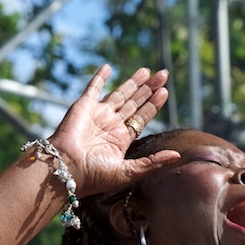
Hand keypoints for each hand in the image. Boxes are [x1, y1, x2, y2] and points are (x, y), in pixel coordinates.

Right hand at [49, 64, 180, 197]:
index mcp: (121, 140)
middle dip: (148, 89)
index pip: (141, 118)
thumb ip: (153, 162)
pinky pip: (93, 88)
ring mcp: (97, 115)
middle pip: (134, 103)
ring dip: (133, 82)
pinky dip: (99, 77)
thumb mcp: (130, 172)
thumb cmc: (96, 176)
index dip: (153, 105)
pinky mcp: (83, 106)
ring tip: (147, 71)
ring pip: (119, 94)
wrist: (67, 169)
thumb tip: (177, 155)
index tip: (165, 92)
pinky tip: (108, 67)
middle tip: (163, 75)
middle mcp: (111, 126)